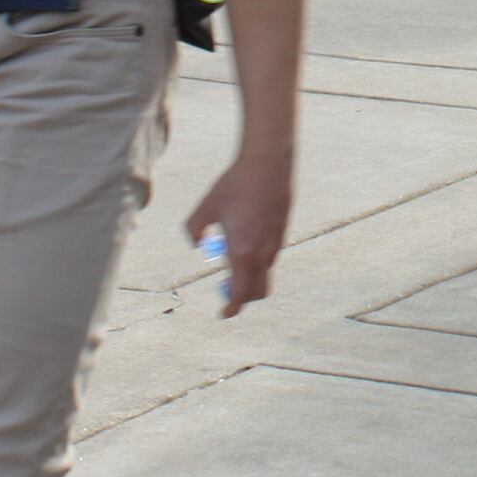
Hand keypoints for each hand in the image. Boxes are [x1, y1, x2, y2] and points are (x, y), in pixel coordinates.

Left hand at [183, 146, 295, 316]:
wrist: (268, 163)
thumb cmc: (236, 184)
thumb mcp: (207, 206)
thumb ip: (194, 229)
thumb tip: (197, 245)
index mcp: (242, 252)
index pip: (241, 294)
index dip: (232, 308)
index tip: (224, 313)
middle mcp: (262, 253)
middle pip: (258, 291)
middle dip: (243, 297)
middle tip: (225, 289)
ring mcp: (276, 243)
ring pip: (265, 273)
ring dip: (250, 276)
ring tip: (231, 255)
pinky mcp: (282, 232)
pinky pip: (270, 256)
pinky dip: (257, 259)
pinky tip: (245, 236)